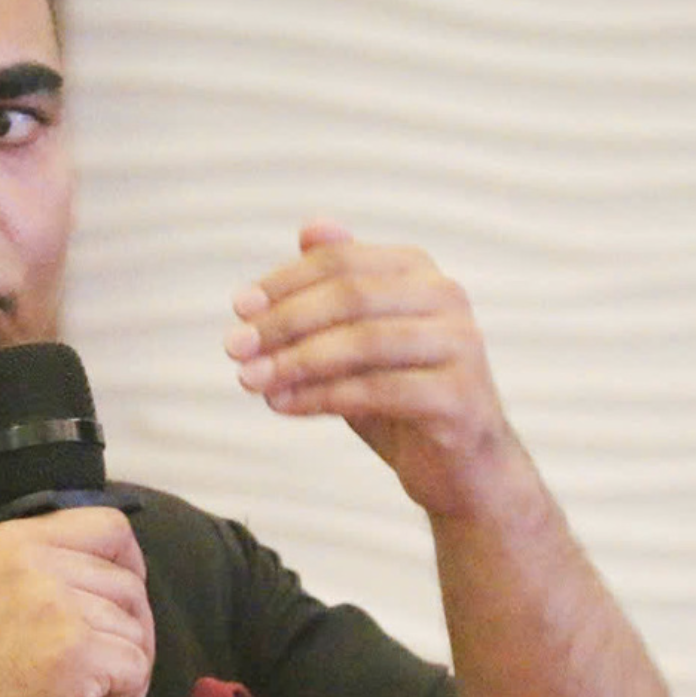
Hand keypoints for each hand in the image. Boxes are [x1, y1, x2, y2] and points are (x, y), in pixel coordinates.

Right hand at [0, 506, 153, 696]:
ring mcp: (60, 606)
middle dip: (131, 630)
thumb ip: (38, 570)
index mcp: (16, 542)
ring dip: (122, 667)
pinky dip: (121, 693)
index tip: (121, 602)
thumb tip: (101, 571)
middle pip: (129, 585)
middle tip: (106, 665)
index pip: (109, 526)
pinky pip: (135, 666)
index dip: (130, 565)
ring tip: (81, 691)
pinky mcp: (80, 651)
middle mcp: (38, 563)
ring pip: (135, 629)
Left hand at [225, 220, 518, 518]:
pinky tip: (283, 406)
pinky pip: (378, 390)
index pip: (340, 260)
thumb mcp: (358, 338)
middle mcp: (446, 297)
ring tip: (251, 381)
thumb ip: (334, 289)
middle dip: (284, 321)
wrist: (460, 468)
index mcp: (418, 271)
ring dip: (296, 361)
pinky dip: (321, 397)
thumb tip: (308, 228)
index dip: (283, 282)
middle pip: (351, 295)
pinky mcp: (460, 396)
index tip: (238, 309)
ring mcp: (461, 345)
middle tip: (235, 347)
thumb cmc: (399, 397)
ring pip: (363, 341)